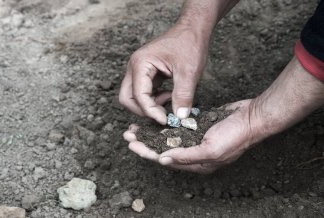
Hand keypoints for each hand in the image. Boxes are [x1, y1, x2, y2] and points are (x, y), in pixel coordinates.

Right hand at [119, 23, 208, 123]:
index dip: (150, 111)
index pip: (138, 95)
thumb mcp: (189, 72)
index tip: (165, 120)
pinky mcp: (146, 74)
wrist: (193, 29)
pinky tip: (169, 96)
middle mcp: (135, 67)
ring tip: (169, 102)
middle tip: (162, 116)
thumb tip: (180, 117)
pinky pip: (143, 93)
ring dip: (149, 106)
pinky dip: (153, 100)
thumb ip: (183, 96)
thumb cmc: (190, 44)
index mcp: (140, 64)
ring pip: (134, 97)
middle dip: (143, 110)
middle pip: (127, 98)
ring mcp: (139, 70)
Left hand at [123, 57, 323, 172]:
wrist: (253, 117)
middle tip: (128, 134)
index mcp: (197, 163)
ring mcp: (197, 140)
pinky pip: (178, 128)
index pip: (165, 159)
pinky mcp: (199, 127)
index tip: (132, 144)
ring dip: (153, 132)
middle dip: (145, 142)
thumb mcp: (211, 149)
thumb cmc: (235, 135)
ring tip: (137, 127)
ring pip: (169, 138)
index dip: (147, 152)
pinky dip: (166, 124)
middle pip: (163, 149)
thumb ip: (187, 156)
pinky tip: (156, 119)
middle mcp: (195, 154)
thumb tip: (162, 160)